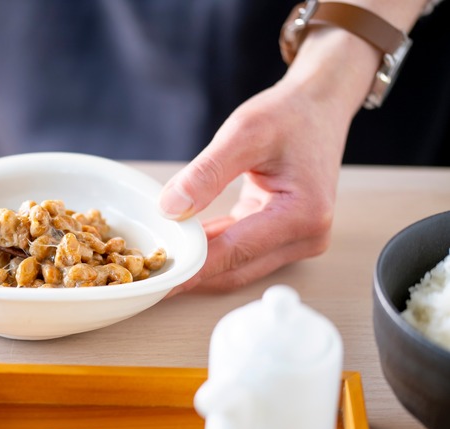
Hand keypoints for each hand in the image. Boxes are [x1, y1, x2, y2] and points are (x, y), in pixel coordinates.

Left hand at [159, 77, 349, 293]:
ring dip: (201, 263)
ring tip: (160, 261)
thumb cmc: (289, 114)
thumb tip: (170, 210)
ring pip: (238, 264)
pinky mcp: (285, 234)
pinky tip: (185, 242)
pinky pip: (242, 250)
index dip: (193, 268)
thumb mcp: (243, 133)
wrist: (318, 105)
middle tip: (150, 277)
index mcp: (303, 214)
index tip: (160, 282)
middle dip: (193, 273)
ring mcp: (298, 239)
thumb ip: (206, 174)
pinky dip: (214, 248)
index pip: (235, 251)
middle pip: (237, 267)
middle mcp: (307, 235)